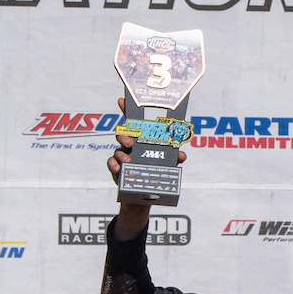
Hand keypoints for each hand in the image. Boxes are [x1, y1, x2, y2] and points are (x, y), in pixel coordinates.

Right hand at [107, 98, 183, 236]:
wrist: (146, 193)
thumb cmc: (156, 172)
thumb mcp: (168, 165)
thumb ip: (174, 158)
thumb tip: (181, 155)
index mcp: (142, 140)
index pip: (134, 123)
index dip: (126, 110)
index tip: (121, 100)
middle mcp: (130, 146)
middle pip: (123, 134)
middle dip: (125, 136)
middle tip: (130, 142)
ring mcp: (122, 156)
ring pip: (117, 150)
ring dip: (121, 154)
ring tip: (128, 161)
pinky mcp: (116, 168)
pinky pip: (111, 164)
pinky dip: (114, 166)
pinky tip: (119, 169)